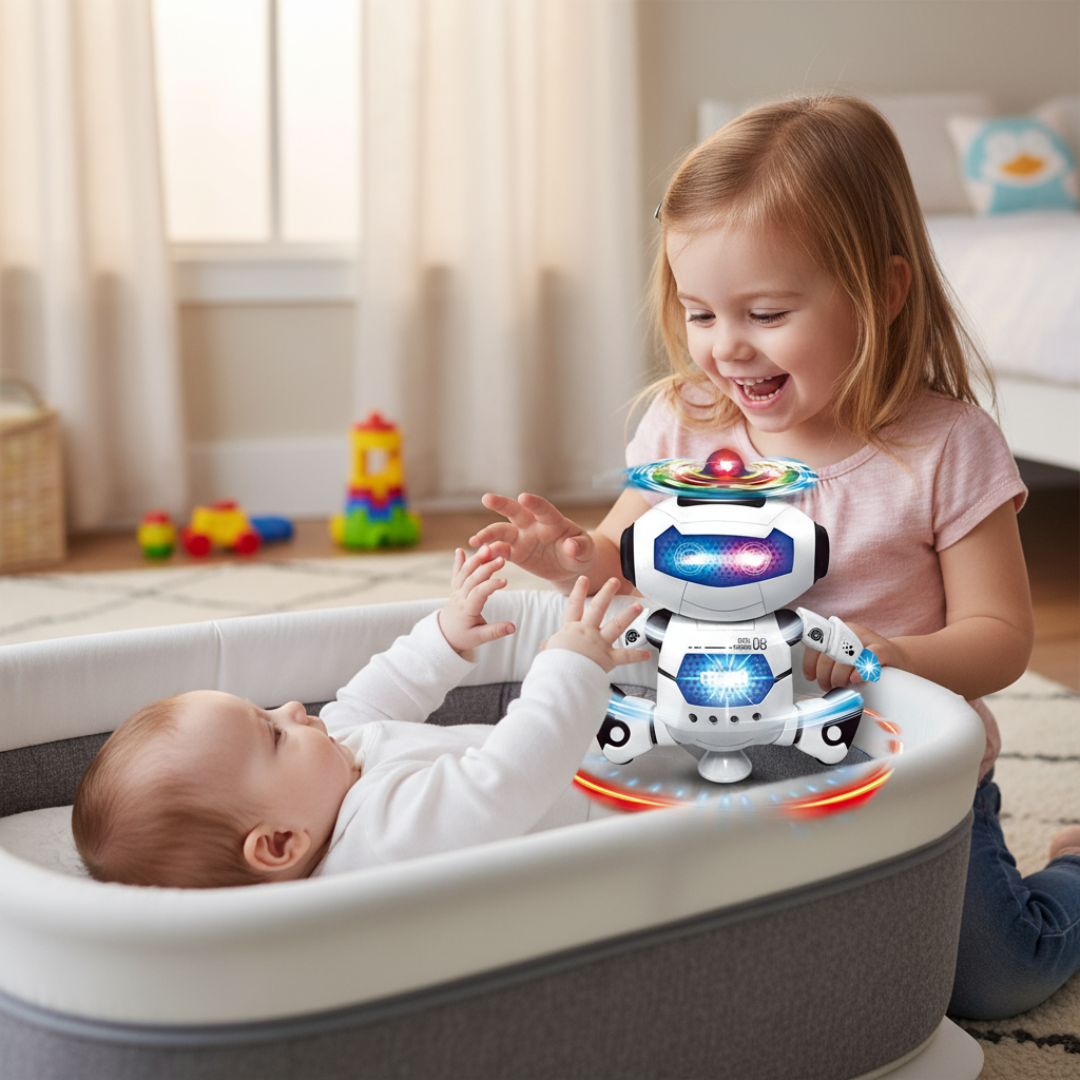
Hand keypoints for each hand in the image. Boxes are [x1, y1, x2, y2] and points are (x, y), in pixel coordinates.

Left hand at [437, 547, 515, 657]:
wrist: (444, 635)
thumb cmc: (463, 636)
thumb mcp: (479, 638)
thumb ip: (496, 631)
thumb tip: (513, 627)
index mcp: (467, 609)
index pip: (479, 593)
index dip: (491, 586)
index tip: (505, 581)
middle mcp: (460, 597)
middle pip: (473, 579)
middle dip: (486, 567)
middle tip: (501, 558)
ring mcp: (456, 591)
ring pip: (465, 573)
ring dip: (476, 560)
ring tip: (487, 548)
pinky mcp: (455, 589)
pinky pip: (456, 574)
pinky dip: (458, 562)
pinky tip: (459, 550)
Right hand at [470, 493, 596, 587]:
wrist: (570, 565)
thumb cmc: (581, 553)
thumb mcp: (587, 552)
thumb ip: (580, 547)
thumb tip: (570, 546)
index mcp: (553, 521)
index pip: (543, 509)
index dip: (534, 503)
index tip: (523, 497)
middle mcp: (534, 525)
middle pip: (515, 511)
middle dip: (501, 504)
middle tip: (487, 498)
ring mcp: (523, 538)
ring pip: (502, 532)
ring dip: (488, 535)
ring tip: (474, 541)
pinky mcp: (516, 553)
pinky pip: (500, 552)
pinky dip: (490, 554)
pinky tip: (480, 558)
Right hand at [542, 577, 650, 672]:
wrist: (563, 676)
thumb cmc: (554, 665)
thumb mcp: (548, 652)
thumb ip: (550, 647)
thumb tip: (546, 645)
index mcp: (571, 630)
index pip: (574, 606)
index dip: (578, 591)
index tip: (583, 580)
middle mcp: (587, 632)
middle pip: (598, 607)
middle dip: (607, 592)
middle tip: (614, 581)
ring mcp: (599, 643)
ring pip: (617, 625)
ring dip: (629, 614)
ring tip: (638, 605)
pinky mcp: (609, 658)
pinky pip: (626, 656)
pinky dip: (637, 656)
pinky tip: (648, 653)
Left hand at [802, 621, 893, 690]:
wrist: (899, 659)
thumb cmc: (867, 661)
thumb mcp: (843, 657)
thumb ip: (827, 660)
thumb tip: (810, 674)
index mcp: (838, 631)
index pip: (816, 644)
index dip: (810, 663)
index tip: (811, 676)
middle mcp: (851, 632)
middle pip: (828, 655)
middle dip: (825, 676)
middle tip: (828, 685)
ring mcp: (868, 639)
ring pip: (845, 659)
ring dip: (840, 678)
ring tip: (842, 686)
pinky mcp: (885, 649)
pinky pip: (870, 657)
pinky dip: (860, 670)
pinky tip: (856, 679)